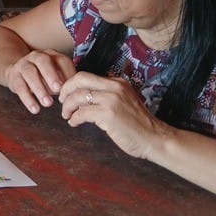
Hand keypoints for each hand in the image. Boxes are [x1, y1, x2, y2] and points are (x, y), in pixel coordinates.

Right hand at [3, 49, 76, 113]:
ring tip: (48, 103)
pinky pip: (19, 86)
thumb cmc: (42, 77)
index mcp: (51, 55)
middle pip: (43, 61)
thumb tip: (76, 96)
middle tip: (58, 90)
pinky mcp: (13, 76)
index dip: (68, 73)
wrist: (16, 72)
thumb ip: (65, 82)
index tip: (73, 88)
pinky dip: (27, 98)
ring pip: (29, 73)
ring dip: (39, 88)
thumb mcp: (54, 76)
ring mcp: (23, 64)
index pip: (61, 60)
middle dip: (51, 75)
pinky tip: (35, 109)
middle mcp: (36, 56)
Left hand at [58, 73, 174, 157]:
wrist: (155, 139)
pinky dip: (74, 118)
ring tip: (66, 115)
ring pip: (78, 96)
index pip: (87, 76)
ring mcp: (111, 100)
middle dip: (65, 89)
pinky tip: (74, 123)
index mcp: (117, 82)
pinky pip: (82, 113)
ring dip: (67, 106)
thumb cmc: (138, 124)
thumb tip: (82, 97)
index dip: (72, 84)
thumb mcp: (123, 102)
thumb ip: (106, 96)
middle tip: (61, 101)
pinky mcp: (108, 114)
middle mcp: (114, 87)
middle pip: (79, 79)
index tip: (66, 94)